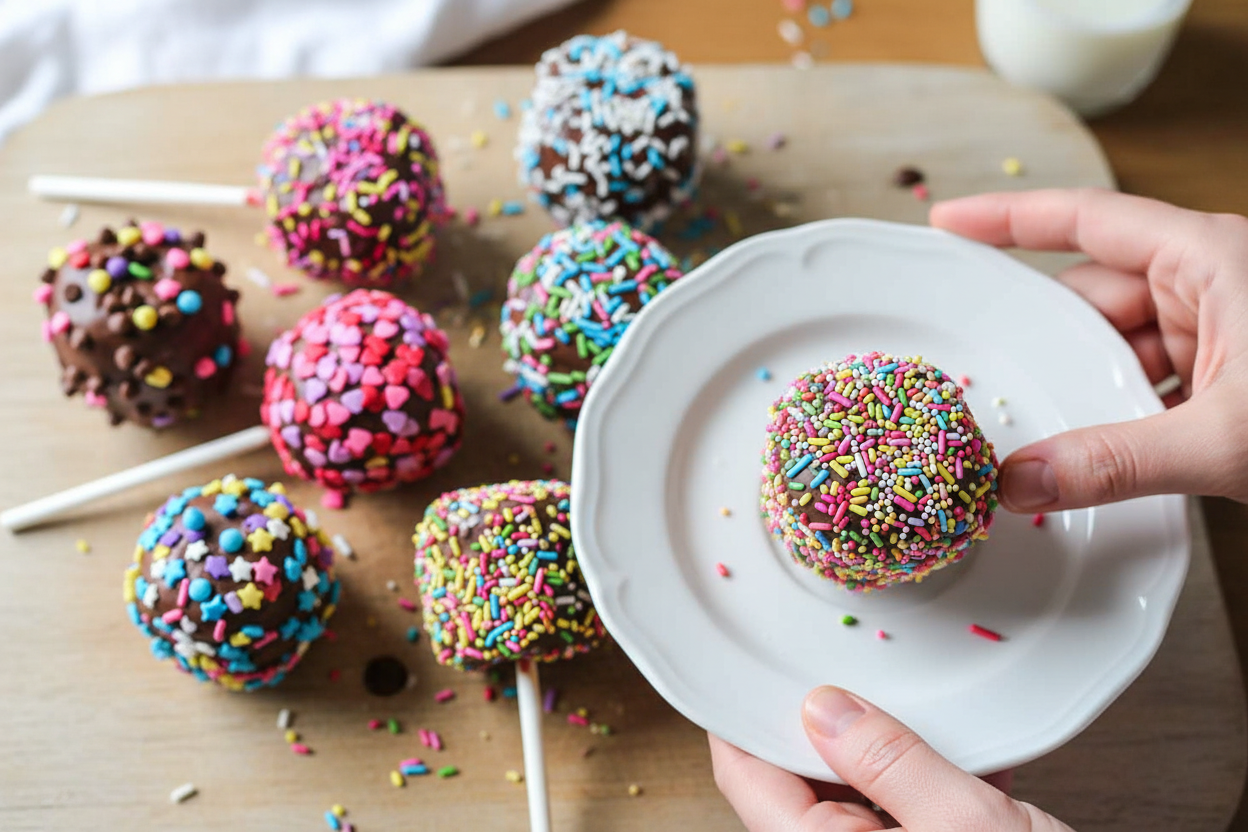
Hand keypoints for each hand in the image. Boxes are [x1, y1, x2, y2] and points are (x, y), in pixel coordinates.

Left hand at [709, 686, 1071, 831]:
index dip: (745, 717)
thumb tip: (827, 709)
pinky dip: (929, 779)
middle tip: (845, 673)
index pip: (747, 777)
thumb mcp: (963, 821)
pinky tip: (967, 757)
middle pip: (801, 782)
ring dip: (885, 752)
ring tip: (919, 716)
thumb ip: (890, 760)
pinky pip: (907, 812)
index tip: (751, 667)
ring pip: (857, 794)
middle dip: (826, 727)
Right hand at [929, 188, 1247, 510]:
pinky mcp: (1237, 373)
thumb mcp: (1227, 440)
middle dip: (1044, 338)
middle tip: (985, 370)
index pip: (1086, 220)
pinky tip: (1096, 449)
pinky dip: (1123, 412)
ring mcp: (1228, 328)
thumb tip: (1023, 483)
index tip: (948, 222)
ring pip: (1125, 344)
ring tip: (1038, 428)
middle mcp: (1215, 282)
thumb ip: (1116, 462)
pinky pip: (1155, 379)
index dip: (1009, 218)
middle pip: (1096, 292)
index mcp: (1211, 259)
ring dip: (1085, 386)